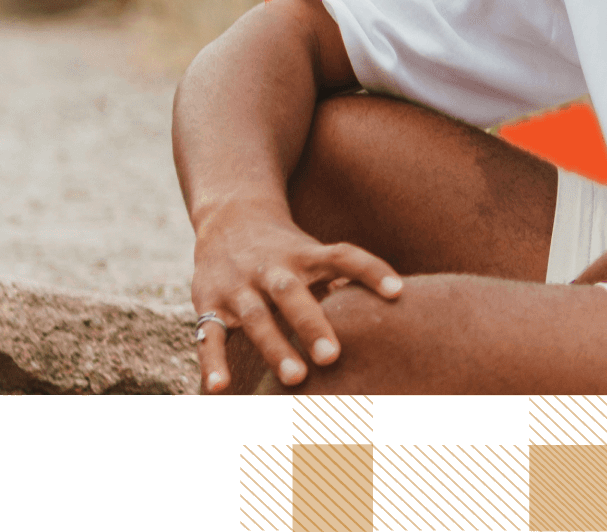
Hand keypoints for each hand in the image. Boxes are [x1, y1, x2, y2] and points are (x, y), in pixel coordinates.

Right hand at [191, 204, 402, 392]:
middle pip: (293, 294)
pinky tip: (218, 389)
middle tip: (333, 357)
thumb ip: (341, 280)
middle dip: (312, 324)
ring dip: (275, 348)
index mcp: (305, 254)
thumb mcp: (314, 255)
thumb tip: (386, 307)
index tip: (398, 292)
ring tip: (296, 379)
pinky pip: (208, 336)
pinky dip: (211, 362)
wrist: (230, 217)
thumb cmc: (288, 250)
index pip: (343, 256)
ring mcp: (239, 287)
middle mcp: (272, 269)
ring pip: (256, 318)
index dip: (371, 270)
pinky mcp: (208, 305)